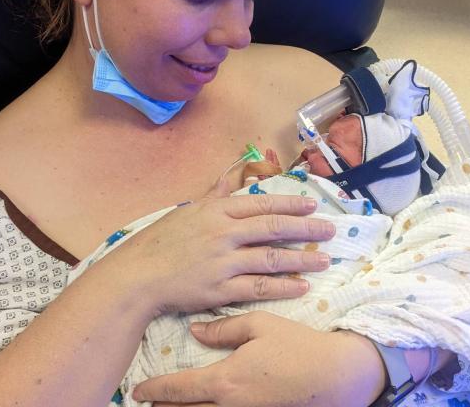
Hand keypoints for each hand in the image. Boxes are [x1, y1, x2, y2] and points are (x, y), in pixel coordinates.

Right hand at [116, 180, 335, 314]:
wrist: (137, 276)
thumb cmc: (159, 242)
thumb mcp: (186, 211)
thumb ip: (213, 196)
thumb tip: (230, 179)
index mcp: (216, 211)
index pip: (261, 204)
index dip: (290, 205)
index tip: (313, 206)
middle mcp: (223, 233)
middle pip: (274, 229)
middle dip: (306, 229)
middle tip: (331, 231)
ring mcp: (224, 262)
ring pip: (272, 258)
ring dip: (302, 259)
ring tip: (324, 260)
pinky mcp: (221, 289)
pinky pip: (259, 287)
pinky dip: (283, 287)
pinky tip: (302, 287)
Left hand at [132, 312, 386, 406]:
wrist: (337, 375)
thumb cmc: (297, 345)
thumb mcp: (259, 325)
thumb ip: (223, 328)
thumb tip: (194, 330)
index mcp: (226, 379)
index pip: (179, 389)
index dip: (155, 390)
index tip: (137, 390)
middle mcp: (230, 406)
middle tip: (147, 402)